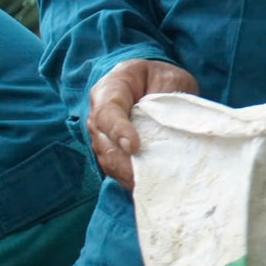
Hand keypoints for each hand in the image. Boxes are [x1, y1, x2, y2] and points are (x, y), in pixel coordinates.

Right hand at [88, 59, 199, 187]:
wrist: (147, 83)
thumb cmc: (157, 78)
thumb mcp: (167, 78)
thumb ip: (166, 98)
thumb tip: (167, 125)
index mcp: (109, 91)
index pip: (107, 114)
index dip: (119, 132)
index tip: (135, 147)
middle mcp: (98, 117)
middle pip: (104, 145)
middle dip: (125, 164)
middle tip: (149, 177)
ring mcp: (101, 138)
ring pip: (108, 162)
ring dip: (129, 176)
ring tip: (151, 186)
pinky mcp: (110, 154)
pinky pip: (117, 171)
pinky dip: (132, 180)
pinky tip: (151, 187)